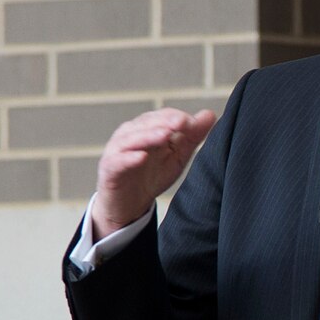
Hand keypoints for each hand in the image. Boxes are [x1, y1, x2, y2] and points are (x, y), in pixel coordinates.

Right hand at [91, 108, 216, 239]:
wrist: (129, 205)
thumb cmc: (151, 176)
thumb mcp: (177, 157)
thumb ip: (191, 137)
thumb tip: (210, 114)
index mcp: (147, 129)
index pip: (163, 116)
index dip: (177, 118)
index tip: (193, 123)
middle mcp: (130, 134)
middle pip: (146, 123)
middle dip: (164, 122)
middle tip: (182, 122)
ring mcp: (118, 151)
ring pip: (131, 138)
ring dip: (148, 136)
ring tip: (164, 135)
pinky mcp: (110, 169)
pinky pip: (118, 161)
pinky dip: (129, 158)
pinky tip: (141, 157)